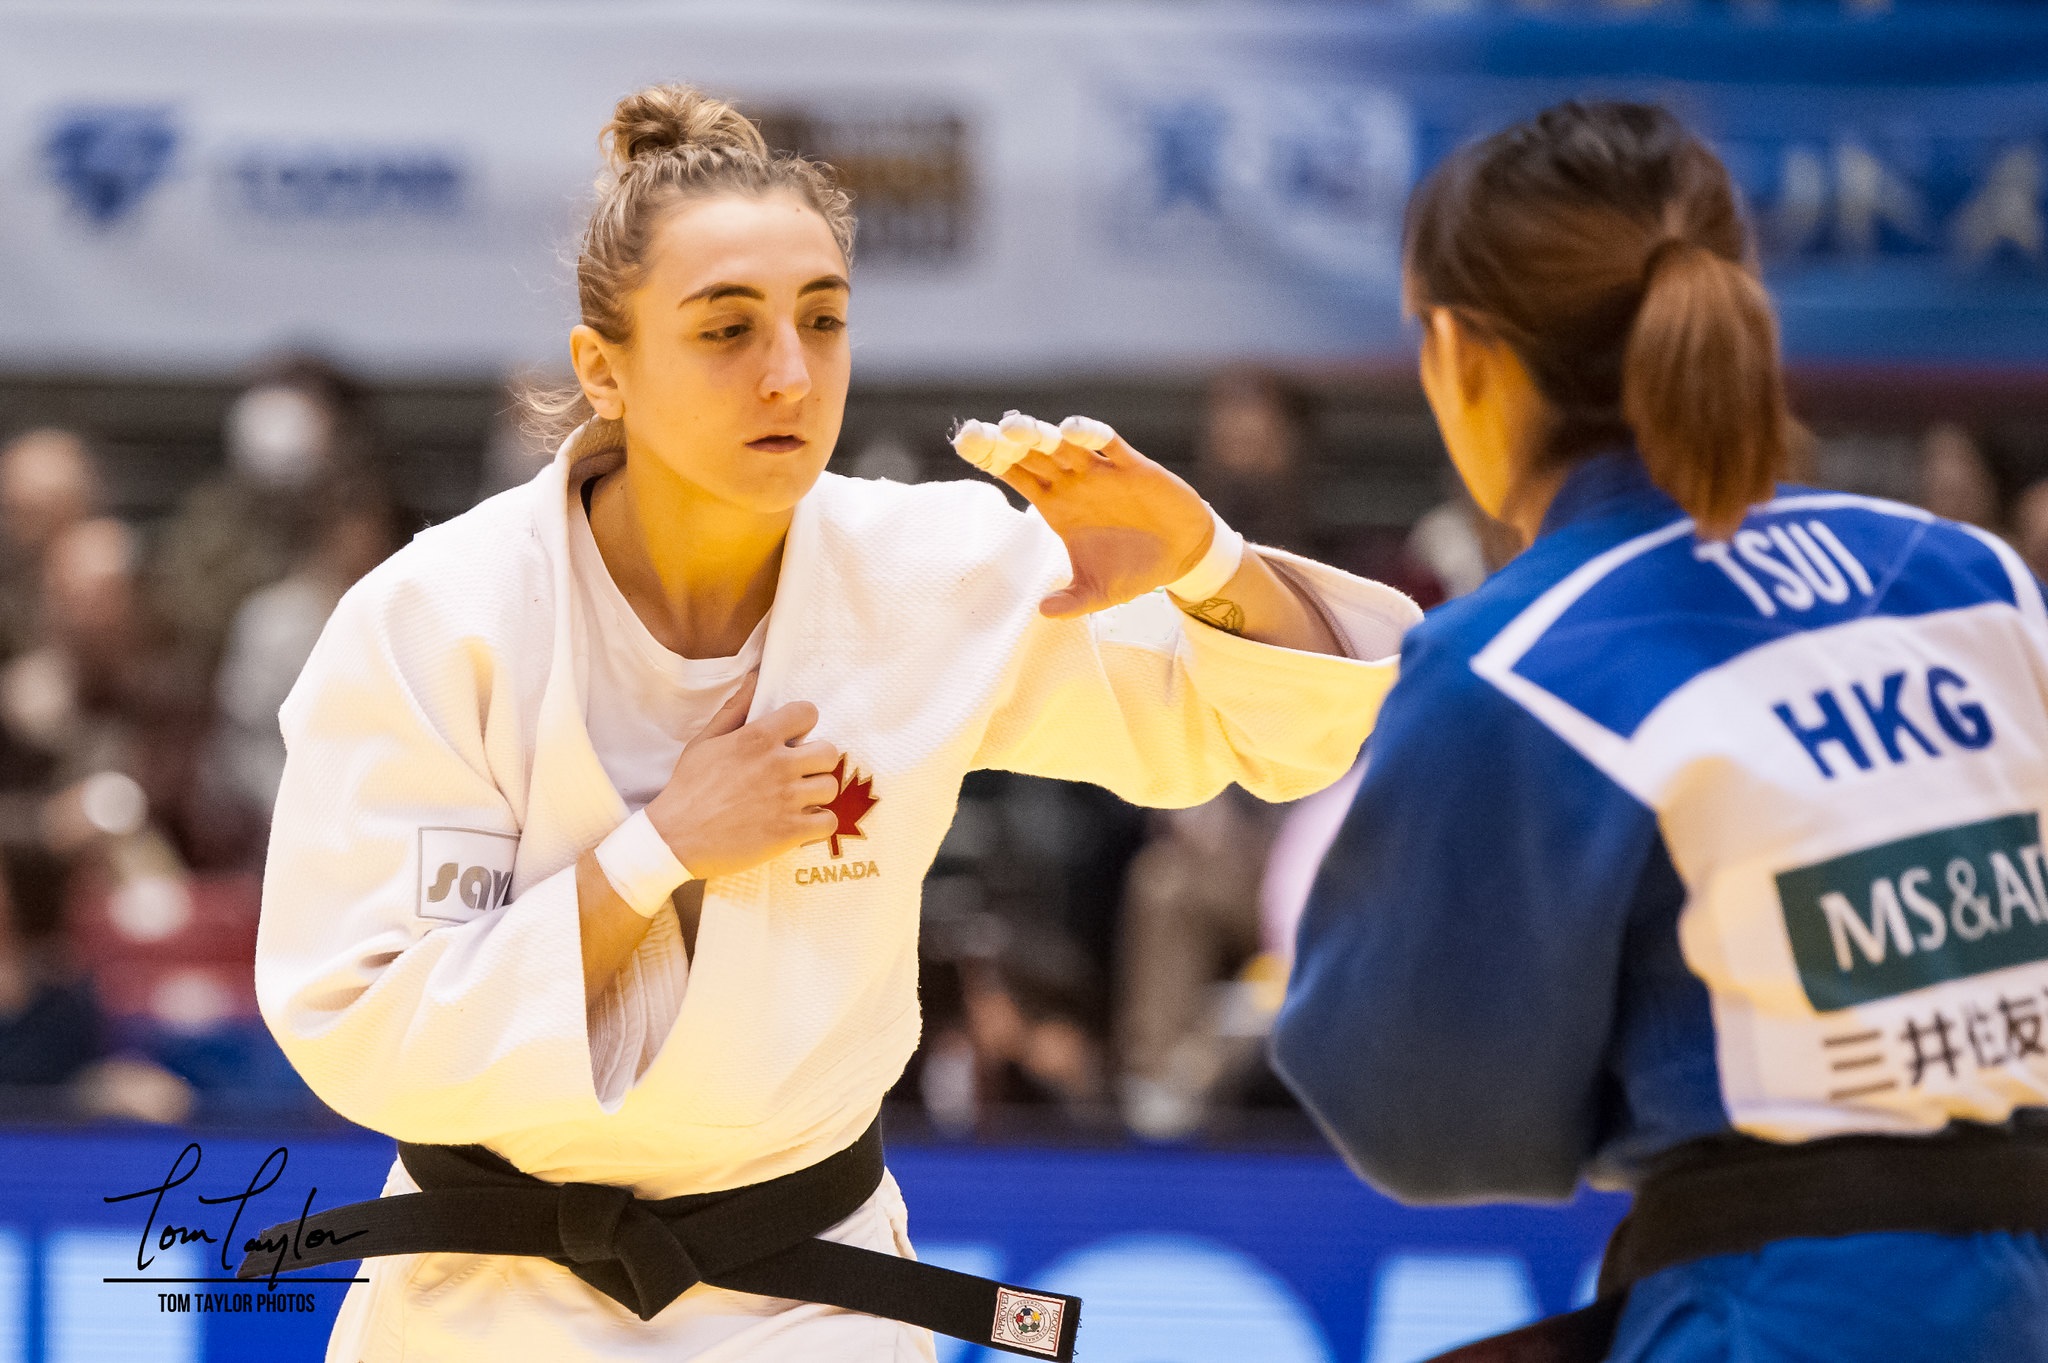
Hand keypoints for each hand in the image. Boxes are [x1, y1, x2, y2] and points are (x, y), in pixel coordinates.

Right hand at [641, 670, 842, 877]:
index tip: (794, 737)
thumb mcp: (705, 742)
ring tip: (798, 798)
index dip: (803, 723)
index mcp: (757, 738)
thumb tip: (755, 677)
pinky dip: (818, 823)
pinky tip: (801, 822)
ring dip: (817, 793)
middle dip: (816, 760)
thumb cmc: (688, 789)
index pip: (807, 713)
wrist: (676, 839)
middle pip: (829, 751)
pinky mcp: (790, 831)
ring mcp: (787, 799)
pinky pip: (829, 822)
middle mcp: (778, 765)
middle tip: (799, 771)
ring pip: (830, 786)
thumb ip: (735, 709)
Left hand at [995, 432, 1213, 618]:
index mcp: (1056, 505)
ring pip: (1063, 444)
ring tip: (1015, 428)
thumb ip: (1072, 601)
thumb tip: (1043, 612)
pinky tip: (1071, 430)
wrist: (1183, 555)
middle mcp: (1072, 482)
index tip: (964, 444)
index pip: (1015, 475)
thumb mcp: (1099, 593)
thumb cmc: (1135, 568)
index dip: (990, 458)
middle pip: (1030, 454)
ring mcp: (1100, 471)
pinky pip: (1108, 443)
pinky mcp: (1132, 466)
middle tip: (976, 431)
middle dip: (1003, 441)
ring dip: (1039, 434)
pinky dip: (1091, 433)